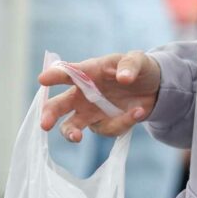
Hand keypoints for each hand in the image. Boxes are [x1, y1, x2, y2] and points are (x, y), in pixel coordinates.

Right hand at [39, 51, 161, 141]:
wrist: (154, 89)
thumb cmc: (137, 69)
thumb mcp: (137, 60)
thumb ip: (130, 65)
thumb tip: (123, 78)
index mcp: (87, 73)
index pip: (67, 72)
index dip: (54, 75)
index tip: (43, 79)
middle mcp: (82, 95)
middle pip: (58, 106)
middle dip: (49, 114)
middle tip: (45, 124)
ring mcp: (91, 112)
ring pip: (72, 126)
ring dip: (72, 133)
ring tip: (77, 137)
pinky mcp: (105, 125)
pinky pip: (108, 129)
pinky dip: (124, 122)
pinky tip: (138, 111)